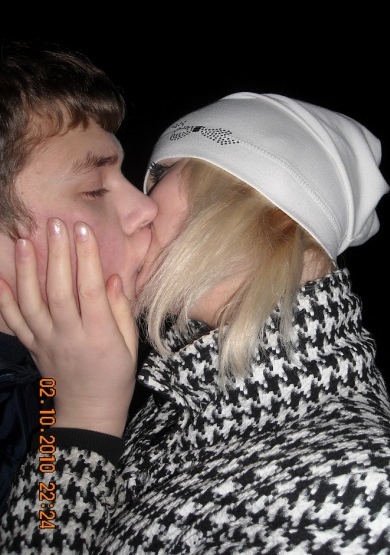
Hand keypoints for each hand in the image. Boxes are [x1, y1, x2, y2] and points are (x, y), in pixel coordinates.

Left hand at [0, 218, 137, 437]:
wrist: (88, 412)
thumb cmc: (115, 376)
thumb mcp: (130, 345)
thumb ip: (121, 311)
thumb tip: (112, 277)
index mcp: (99, 337)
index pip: (90, 292)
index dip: (87, 259)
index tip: (84, 230)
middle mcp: (69, 337)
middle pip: (59, 292)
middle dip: (57, 255)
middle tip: (56, 224)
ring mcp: (46, 342)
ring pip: (31, 304)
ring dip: (26, 271)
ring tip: (23, 241)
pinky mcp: (32, 346)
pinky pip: (14, 322)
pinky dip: (4, 299)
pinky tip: (0, 277)